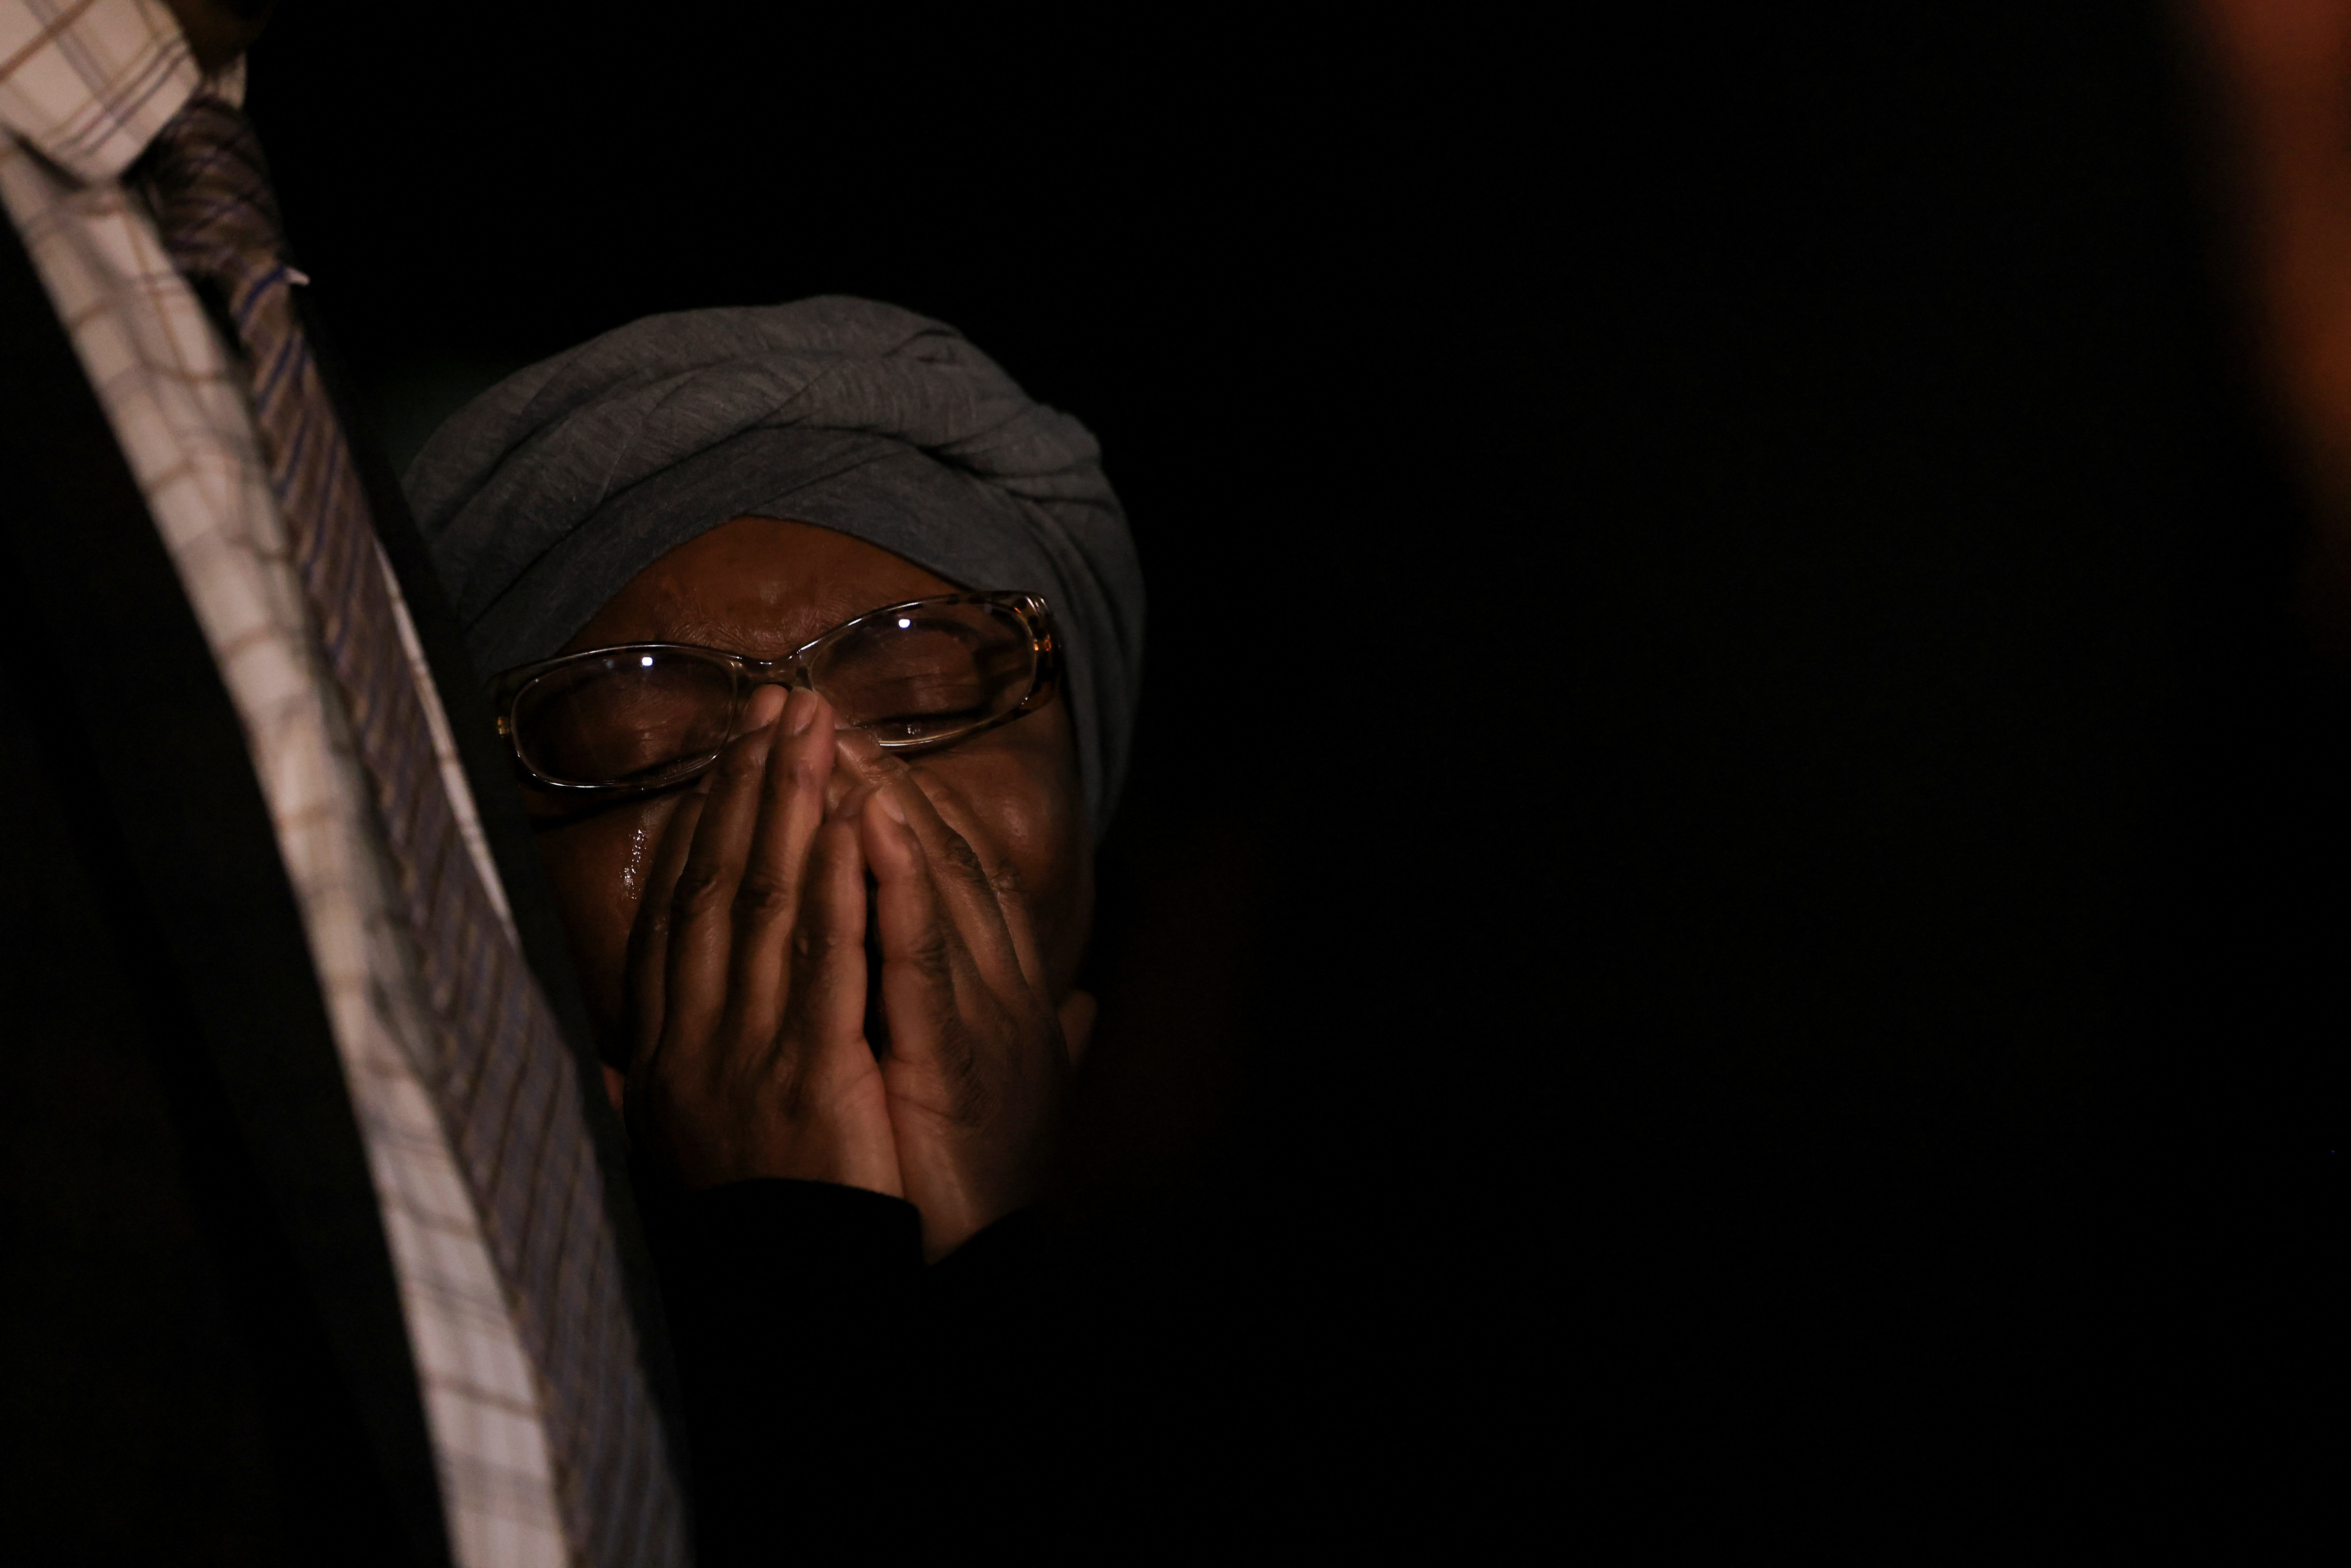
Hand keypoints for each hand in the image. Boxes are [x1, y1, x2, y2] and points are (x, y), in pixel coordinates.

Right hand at [623, 686, 898, 1194]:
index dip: (701, 828)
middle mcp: (692, 1041)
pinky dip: (837, 884)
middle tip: (780, 703)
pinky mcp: (813, 1075)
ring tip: (815, 731)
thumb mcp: (673, 1153)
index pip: (676, 915)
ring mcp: (748, 1054)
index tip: (727, 758)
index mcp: (664, 1052)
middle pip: (714, 886)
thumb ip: (636, 1100)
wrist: (788, 1301)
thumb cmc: (752, 1225)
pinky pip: (826, 960)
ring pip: (763, 903)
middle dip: (747, 787)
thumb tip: (590, 1067)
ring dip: (790, 808)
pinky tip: (854, 822)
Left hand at [834, 732, 1080, 1259]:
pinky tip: (867, 823)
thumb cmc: (989, 1191)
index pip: (952, 879)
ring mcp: (983, 1016)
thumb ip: (1037, 1043)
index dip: (903, 811)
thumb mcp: (1008, 1098)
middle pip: (937, 863)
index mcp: (1003, 996)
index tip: (849, 754)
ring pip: (931, 886)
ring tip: (835, 741)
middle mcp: (1001, 990)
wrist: (996, 1273)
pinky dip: (898, 882)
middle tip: (817, 716)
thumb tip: (1086, 1007)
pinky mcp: (958, 1053)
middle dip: (878, 784)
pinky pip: (923, 952)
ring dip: (885, 805)